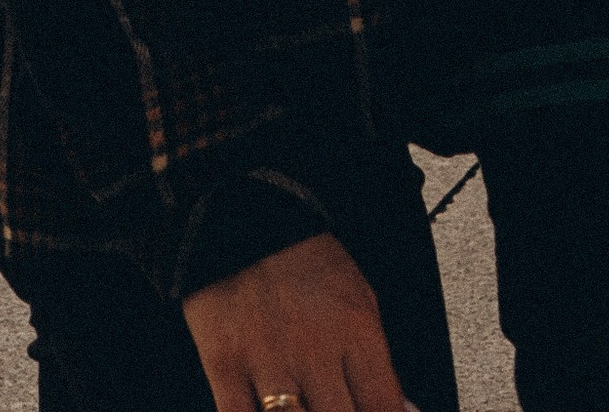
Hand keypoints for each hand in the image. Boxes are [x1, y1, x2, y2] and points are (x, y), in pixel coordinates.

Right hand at [182, 230, 405, 411]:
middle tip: (334, 409)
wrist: (242, 216)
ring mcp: (267, 359)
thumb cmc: (305, 264)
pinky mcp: (224, 364)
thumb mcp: (359, 301)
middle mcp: (314, 349)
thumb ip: (379, 366)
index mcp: (355, 332)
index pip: (384, 409)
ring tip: (307, 410)